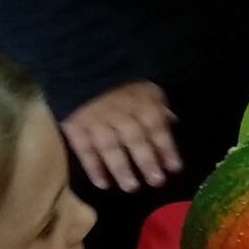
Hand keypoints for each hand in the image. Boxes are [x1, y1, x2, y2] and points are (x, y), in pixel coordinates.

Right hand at [61, 81, 179, 193]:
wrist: (77, 61)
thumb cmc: (116, 75)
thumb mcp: (143, 81)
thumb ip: (157, 102)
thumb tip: (171, 121)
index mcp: (138, 100)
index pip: (156, 126)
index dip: (166, 147)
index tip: (174, 168)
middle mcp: (119, 113)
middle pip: (135, 139)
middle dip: (146, 161)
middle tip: (156, 182)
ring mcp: (95, 121)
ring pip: (110, 147)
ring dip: (121, 168)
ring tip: (131, 187)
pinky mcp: (74, 127)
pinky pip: (84, 149)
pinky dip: (93, 167)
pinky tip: (102, 183)